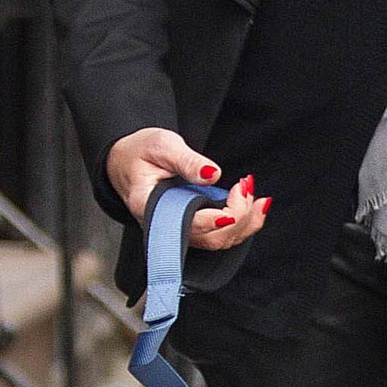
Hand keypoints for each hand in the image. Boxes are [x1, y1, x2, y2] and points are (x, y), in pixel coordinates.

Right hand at [104, 128, 269, 252]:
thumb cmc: (141, 153)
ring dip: (246, 221)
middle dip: (237, 217)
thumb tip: (212, 174)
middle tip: (245, 187)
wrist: (129, 161)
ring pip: (220, 241)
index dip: (210, 221)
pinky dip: (246, 222)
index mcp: (149, 207)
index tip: (230, 210)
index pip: (184, 225)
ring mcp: (181, 230)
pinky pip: (223, 234)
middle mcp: (165, 227)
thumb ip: (186, 160)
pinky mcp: (195, 228)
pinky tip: (257, 205)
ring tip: (256, 195)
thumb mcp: (162, 145)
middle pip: (209, 238)